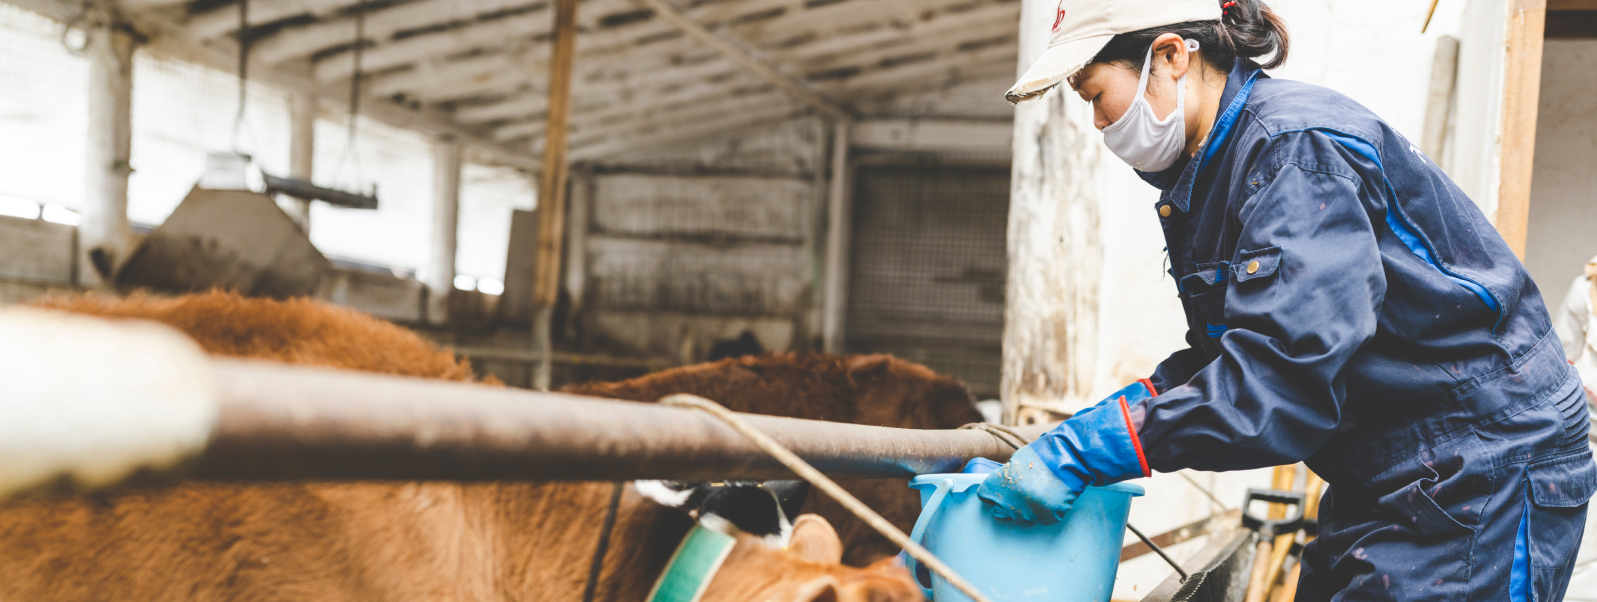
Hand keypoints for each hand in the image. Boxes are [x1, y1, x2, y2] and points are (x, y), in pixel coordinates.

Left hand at [977, 387, 1151, 524]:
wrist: (1068, 459)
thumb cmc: (1041, 455)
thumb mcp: (1014, 462)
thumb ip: (1004, 478)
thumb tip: (1002, 487)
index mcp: (996, 487)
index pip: (984, 497)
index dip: (992, 494)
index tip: (1000, 490)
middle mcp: (1008, 504)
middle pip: (999, 513)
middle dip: (1007, 505)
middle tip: (1020, 494)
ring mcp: (1028, 513)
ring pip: (1022, 519)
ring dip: (1027, 510)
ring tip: (1039, 493)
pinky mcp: (1047, 518)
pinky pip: (1042, 519)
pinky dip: (1046, 511)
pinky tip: (1051, 497)